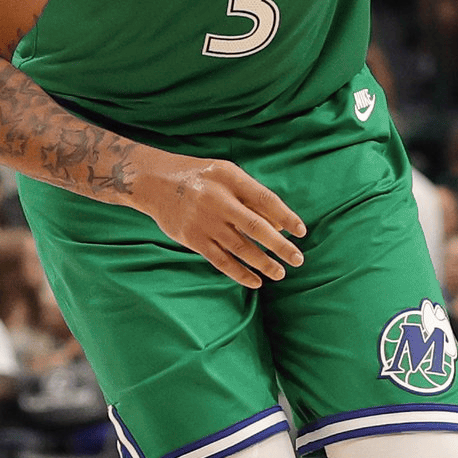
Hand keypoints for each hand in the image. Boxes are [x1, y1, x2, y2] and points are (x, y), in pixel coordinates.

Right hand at [136, 152, 305, 288]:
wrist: (156, 182)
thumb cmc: (201, 177)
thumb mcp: (227, 175)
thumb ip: (252, 196)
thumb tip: (280, 225)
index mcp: (230, 179)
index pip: (265, 199)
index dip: (286, 216)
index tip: (302, 232)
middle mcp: (218, 200)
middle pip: (255, 226)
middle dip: (279, 245)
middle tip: (298, 259)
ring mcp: (204, 221)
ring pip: (240, 247)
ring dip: (263, 263)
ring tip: (280, 273)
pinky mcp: (192, 239)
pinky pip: (221, 260)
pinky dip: (240, 273)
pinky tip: (255, 281)